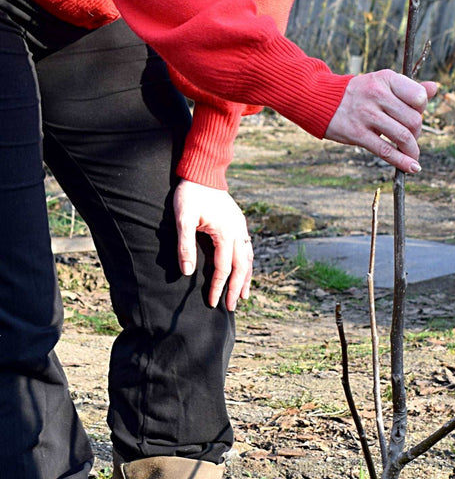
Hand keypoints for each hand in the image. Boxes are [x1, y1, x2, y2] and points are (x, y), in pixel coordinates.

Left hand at [173, 179, 252, 310]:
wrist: (203, 171)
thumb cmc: (190, 194)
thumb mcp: (182, 218)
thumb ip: (184, 245)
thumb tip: (186, 272)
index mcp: (225, 233)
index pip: (223, 268)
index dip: (217, 287)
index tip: (211, 302)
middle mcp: (238, 232)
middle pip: (241, 268)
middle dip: (236, 289)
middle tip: (231, 307)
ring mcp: (241, 228)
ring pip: (248, 260)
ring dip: (246, 279)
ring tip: (244, 296)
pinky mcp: (240, 224)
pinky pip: (248, 250)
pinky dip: (247, 265)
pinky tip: (244, 273)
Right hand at [324, 70, 437, 173]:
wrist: (321, 100)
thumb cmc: (359, 94)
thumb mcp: (382, 84)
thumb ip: (409, 88)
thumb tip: (435, 89)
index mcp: (386, 79)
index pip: (419, 97)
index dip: (422, 110)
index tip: (414, 115)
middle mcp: (377, 94)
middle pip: (413, 120)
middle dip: (417, 133)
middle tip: (410, 137)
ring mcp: (366, 114)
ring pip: (402, 136)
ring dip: (412, 150)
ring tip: (412, 156)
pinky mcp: (357, 134)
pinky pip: (386, 151)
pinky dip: (402, 162)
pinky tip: (412, 168)